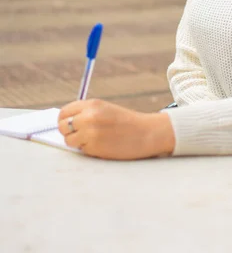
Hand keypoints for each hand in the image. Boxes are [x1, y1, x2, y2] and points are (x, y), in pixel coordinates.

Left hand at [58, 99, 174, 159]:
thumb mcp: (105, 109)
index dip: (64, 120)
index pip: (64, 112)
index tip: (70, 125)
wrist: (146, 132)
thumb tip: (64, 122)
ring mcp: (90, 132)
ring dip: (77, 143)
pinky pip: (81, 150)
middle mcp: (88, 116)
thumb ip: (86, 112)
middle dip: (68, 132)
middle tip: (80, 135)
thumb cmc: (126, 121)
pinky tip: (102, 145)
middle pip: (62, 127)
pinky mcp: (94, 147)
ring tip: (92, 140)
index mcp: (92, 104)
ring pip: (68, 141)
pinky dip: (88, 150)